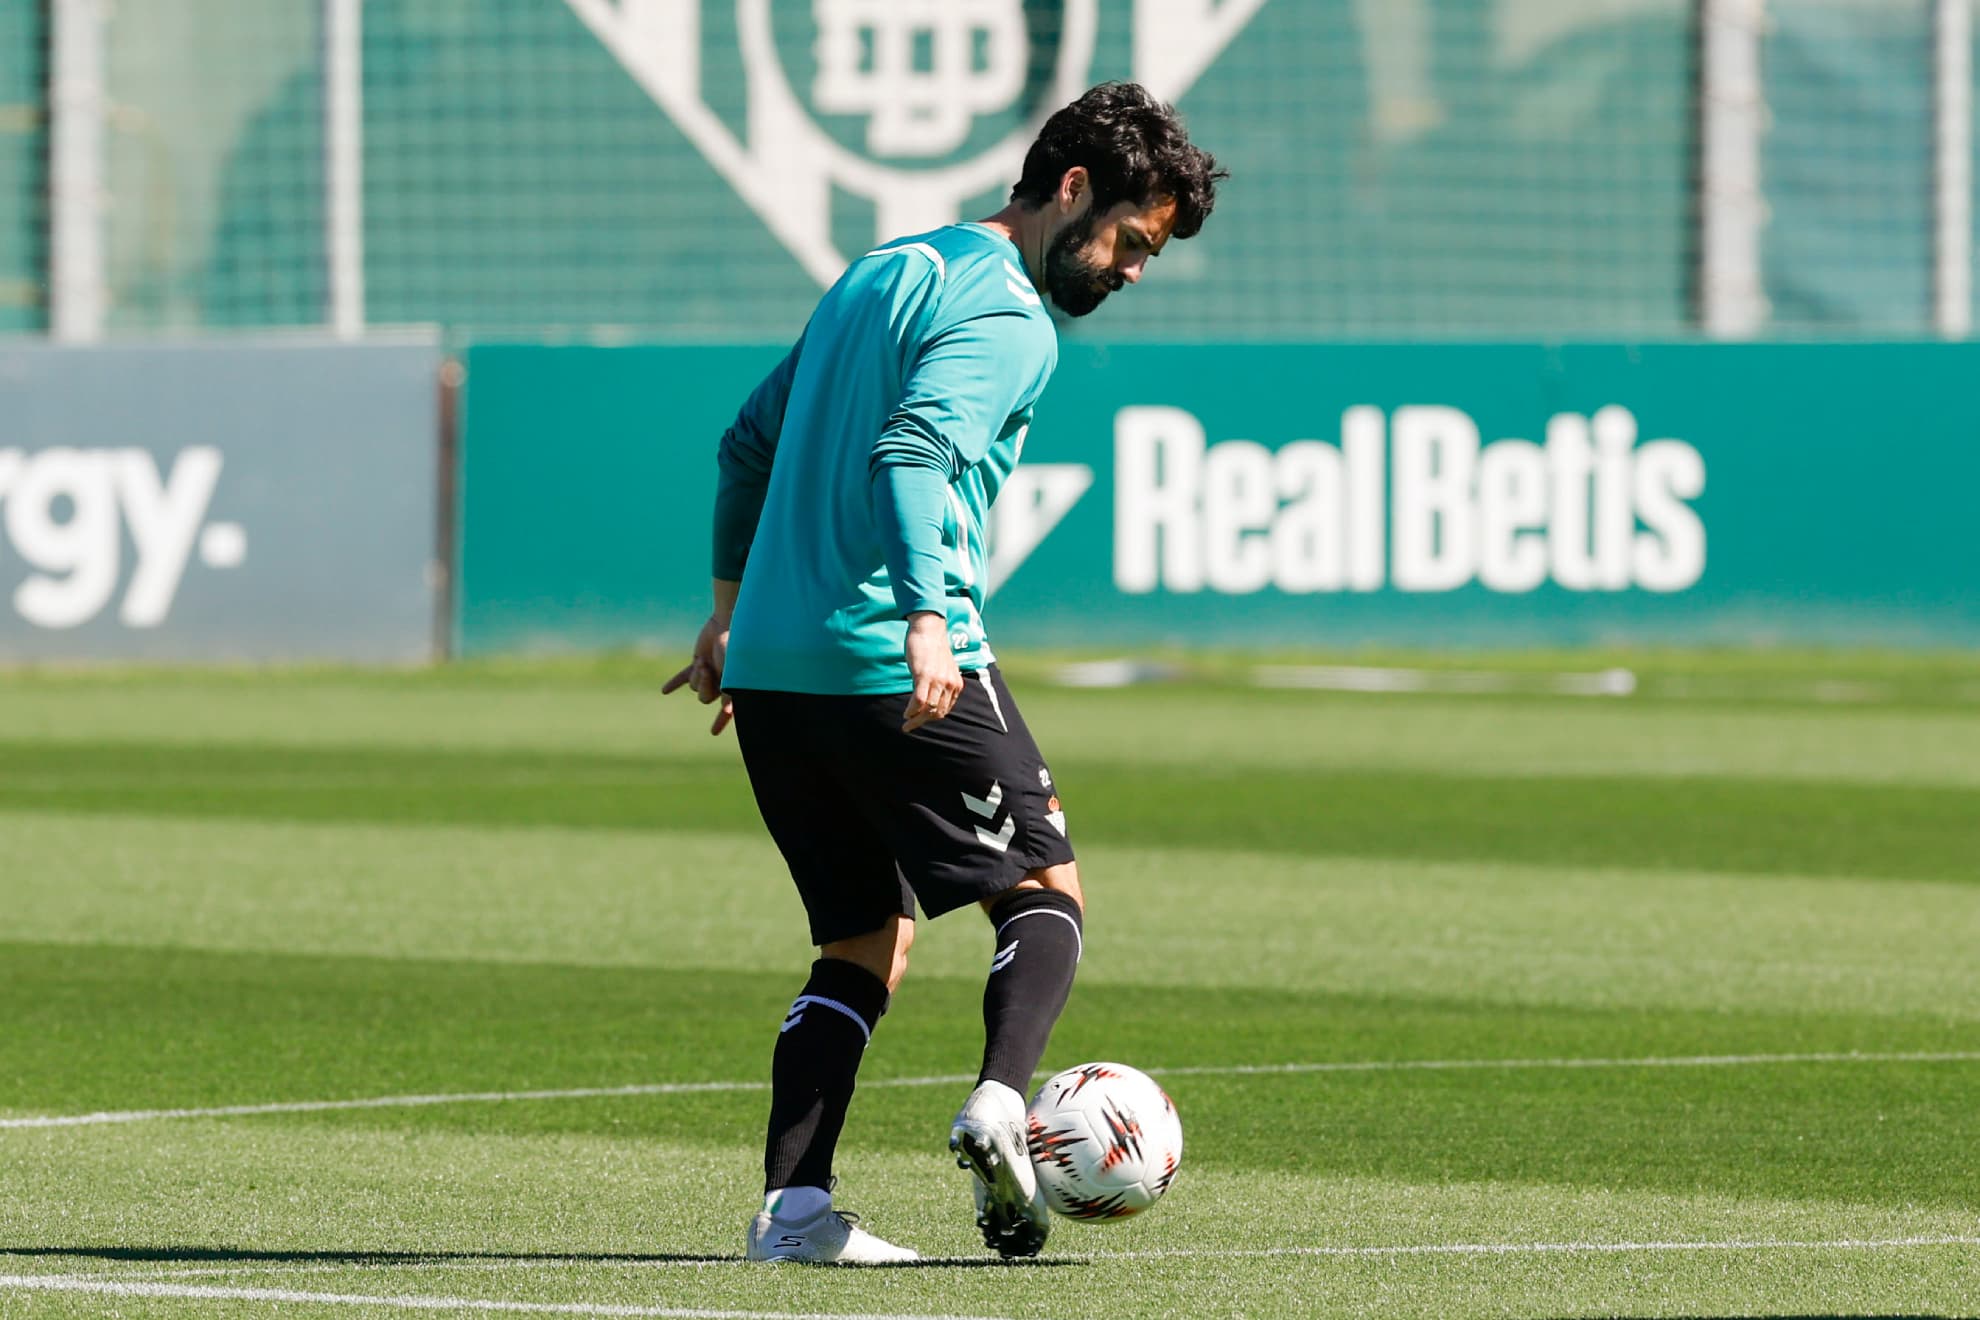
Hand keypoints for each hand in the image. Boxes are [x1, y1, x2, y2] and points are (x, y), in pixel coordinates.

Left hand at [662, 612, 734, 735]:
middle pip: (704, 698)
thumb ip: (729, 690)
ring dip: (696, 675)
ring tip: (702, 661)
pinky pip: (684, 676)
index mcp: (732, 686)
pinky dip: (674, 683)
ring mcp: (708, 672)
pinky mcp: (698, 662)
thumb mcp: (733, 671)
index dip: (721, 721)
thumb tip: (726, 710)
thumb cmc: (734, 647)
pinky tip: (664, 692)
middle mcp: (720, 682)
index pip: (727, 710)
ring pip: (694, 686)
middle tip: (705, 670)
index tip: (713, 732)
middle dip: (703, 686)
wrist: (727, 623)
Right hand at [901, 612, 962, 732]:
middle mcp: (950, 684)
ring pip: (928, 709)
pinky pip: (919, 701)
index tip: (920, 721)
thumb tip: (931, 699)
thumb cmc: (932, 648)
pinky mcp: (925, 675)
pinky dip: (911, 710)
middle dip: (922, 722)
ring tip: (906, 722)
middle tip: (910, 727)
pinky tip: (906, 713)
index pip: (945, 710)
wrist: (929, 629)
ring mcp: (938, 680)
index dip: (932, 718)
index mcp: (956, 684)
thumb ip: (941, 683)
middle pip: (937, 713)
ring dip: (916, 719)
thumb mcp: (943, 668)